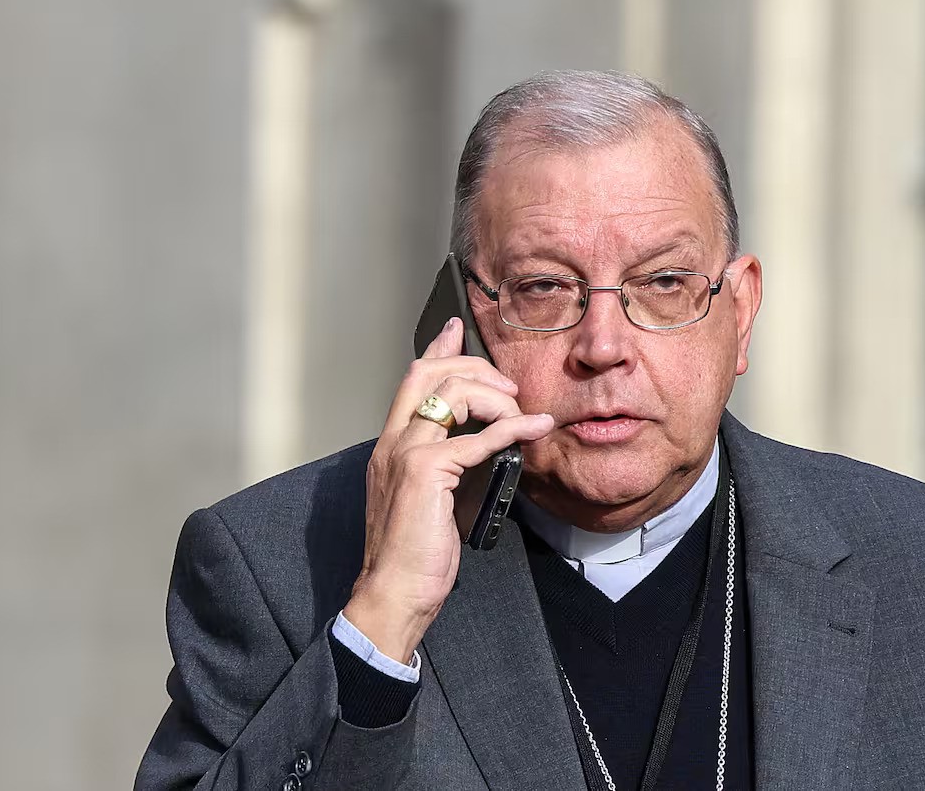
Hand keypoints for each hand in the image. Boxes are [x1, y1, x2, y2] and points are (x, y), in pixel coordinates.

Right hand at [342, 318, 553, 663]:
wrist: (393, 593)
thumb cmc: (413, 556)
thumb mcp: (432, 501)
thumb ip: (450, 468)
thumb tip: (486, 449)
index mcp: (390, 446)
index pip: (411, 382)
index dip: (437, 351)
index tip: (456, 331)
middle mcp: (392, 442)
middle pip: (428, 373)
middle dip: (474, 367)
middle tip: (507, 384)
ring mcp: (405, 453)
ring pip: (453, 394)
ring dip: (495, 396)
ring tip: (520, 413)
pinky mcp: (426, 472)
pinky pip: (478, 438)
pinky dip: (512, 429)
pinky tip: (534, 430)